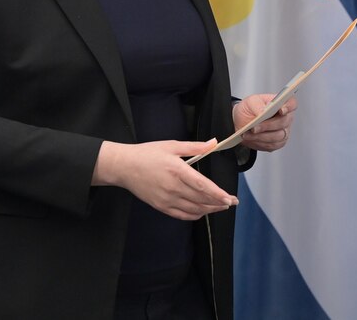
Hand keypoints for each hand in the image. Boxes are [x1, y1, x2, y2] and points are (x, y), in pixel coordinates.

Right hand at [92, 140, 237, 220]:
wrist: (124, 167)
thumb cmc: (147, 153)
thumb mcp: (171, 146)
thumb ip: (194, 147)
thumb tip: (213, 143)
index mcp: (177, 170)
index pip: (202, 185)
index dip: (218, 194)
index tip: (230, 198)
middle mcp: (173, 187)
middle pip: (201, 199)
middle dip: (219, 203)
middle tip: (232, 202)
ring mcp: (167, 199)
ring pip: (194, 209)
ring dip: (209, 209)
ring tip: (220, 207)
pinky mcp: (161, 206)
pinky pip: (182, 215)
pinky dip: (195, 215)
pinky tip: (202, 211)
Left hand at [232, 94, 296, 151]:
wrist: (242, 122)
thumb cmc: (250, 109)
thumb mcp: (250, 102)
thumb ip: (257, 105)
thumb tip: (262, 112)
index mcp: (281, 104)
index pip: (291, 104)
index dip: (289, 107)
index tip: (281, 110)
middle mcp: (285, 118)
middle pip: (283, 122)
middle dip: (267, 125)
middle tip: (254, 128)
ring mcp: (283, 131)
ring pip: (278, 136)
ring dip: (261, 136)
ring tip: (247, 134)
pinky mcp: (278, 143)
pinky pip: (272, 145)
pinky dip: (259, 142)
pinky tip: (250, 139)